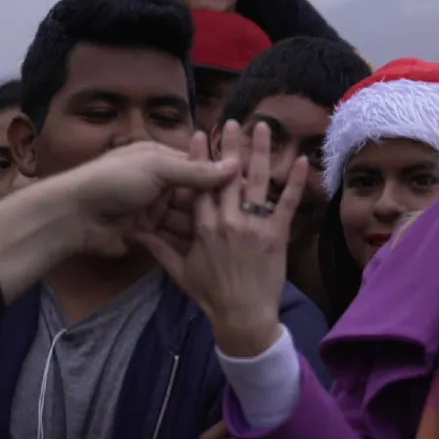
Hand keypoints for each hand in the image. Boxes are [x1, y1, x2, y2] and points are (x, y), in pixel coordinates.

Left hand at [64, 139, 239, 258]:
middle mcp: (160, 184)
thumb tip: (235, 165)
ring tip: (234, 238)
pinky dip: (188, 243)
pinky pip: (173, 239)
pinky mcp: (147, 235)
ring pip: (187, 219)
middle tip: (246, 219)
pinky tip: (212, 252)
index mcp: (161, 159)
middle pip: (196, 195)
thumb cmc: (113, 180)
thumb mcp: (156, 167)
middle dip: (215, 206)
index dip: (222, 178)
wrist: (74, 216)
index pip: (199, 167)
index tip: (249, 188)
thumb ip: (195, 171)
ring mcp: (153, 211)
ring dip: (204, 226)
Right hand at [136, 121, 304, 357]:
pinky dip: (295, 181)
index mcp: (203, 226)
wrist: (242, 316)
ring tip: (264, 126)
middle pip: (227, 175)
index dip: (199, 158)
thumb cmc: (211, 295)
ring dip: (260, 151)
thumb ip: (159, 249)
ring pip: (256, 181)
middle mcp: (227, 220)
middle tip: (232, 122)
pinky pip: (286, 203)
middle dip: (229, 145)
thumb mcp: (180, 272)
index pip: (199, 184)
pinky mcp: (276, 234)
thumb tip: (135, 234)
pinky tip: (302, 160)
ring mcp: (253, 226)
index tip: (199, 135)